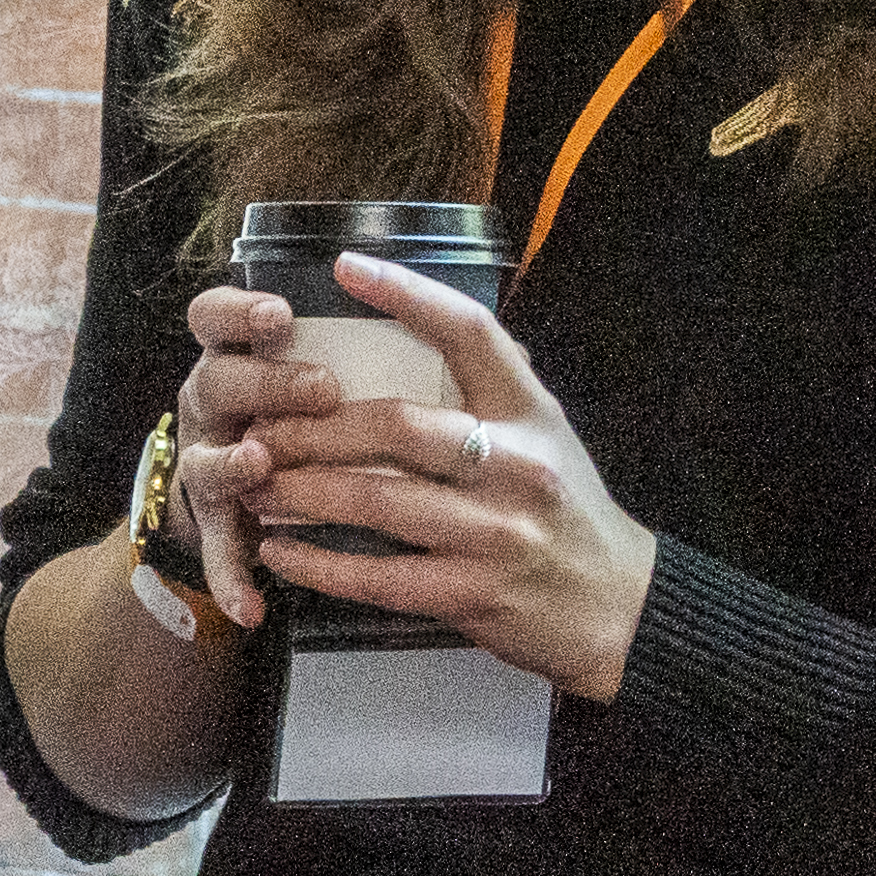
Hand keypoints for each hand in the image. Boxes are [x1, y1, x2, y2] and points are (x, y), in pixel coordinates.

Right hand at [152, 280, 333, 634]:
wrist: (242, 490)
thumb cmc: (299, 413)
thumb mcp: (307, 364)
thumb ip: (345, 341)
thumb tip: (424, 305)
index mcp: (237, 358)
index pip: (213, 316)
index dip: (238, 310)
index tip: (281, 311)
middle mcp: (212, 406)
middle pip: (215, 382)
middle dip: (266, 382)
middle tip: (322, 388)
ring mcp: (206, 465)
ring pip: (204, 462)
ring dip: (232, 464)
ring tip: (261, 464)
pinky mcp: (215, 525)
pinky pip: (218, 553)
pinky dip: (231, 579)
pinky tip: (251, 608)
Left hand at [241, 250, 660, 701]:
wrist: (619, 609)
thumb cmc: (568, 516)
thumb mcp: (546, 436)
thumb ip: (489, 393)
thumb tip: (417, 330)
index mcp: (531, 414)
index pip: (470, 333)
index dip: (408, 293)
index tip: (346, 266)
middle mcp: (516, 466)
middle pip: (397, 426)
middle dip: (314, 427)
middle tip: (260, 426)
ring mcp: (495, 534)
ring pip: (377, 502)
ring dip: (302, 492)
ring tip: (255, 484)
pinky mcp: (473, 596)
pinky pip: (378, 576)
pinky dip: (320, 563)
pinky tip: (279, 552)